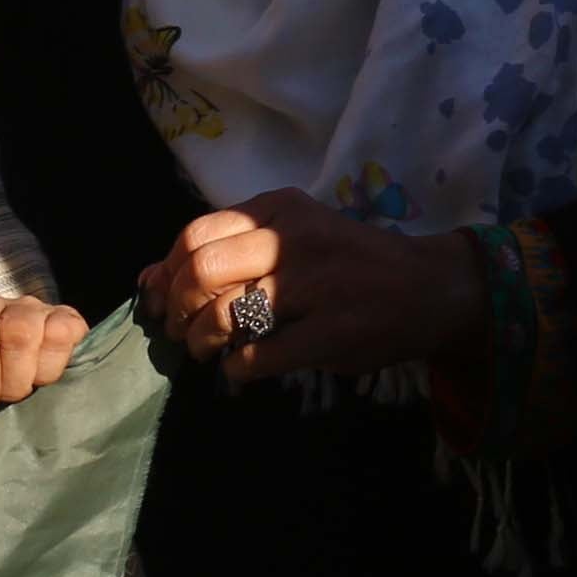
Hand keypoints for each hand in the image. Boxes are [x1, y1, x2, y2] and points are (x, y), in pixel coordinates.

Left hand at [142, 191, 485, 386]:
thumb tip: (147, 279)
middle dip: (178, 311)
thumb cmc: (350, 264)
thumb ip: (228, 251)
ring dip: (203, 343)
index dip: (168, 274)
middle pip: (201, 271)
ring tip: (211, 351)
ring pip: (222, 314)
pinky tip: (247, 366)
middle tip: (184, 331)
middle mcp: (295, 238)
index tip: (168, 300)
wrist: (430, 288)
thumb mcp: (291, 239)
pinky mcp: (330, 331)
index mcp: (282, 208)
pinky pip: (257, 356)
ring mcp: (315, 284)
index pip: (194, 233)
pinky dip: (239, 368)